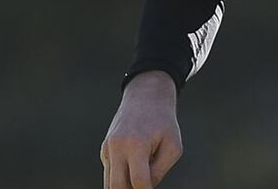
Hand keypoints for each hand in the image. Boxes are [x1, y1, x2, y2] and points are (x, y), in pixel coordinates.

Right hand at [101, 71, 182, 188]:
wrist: (146, 97)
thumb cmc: (163, 123)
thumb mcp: (172, 146)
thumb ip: (159, 171)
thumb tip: (145, 188)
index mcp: (136, 144)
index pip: (138, 181)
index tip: (151, 188)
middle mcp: (117, 147)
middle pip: (117, 186)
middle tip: (143, 186)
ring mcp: (107, 148)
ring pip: (109, 182)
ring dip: (124, 186)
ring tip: (140, 176)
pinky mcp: (104, 149)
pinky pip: (110, 172)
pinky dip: (121, 176)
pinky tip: (134, 166)